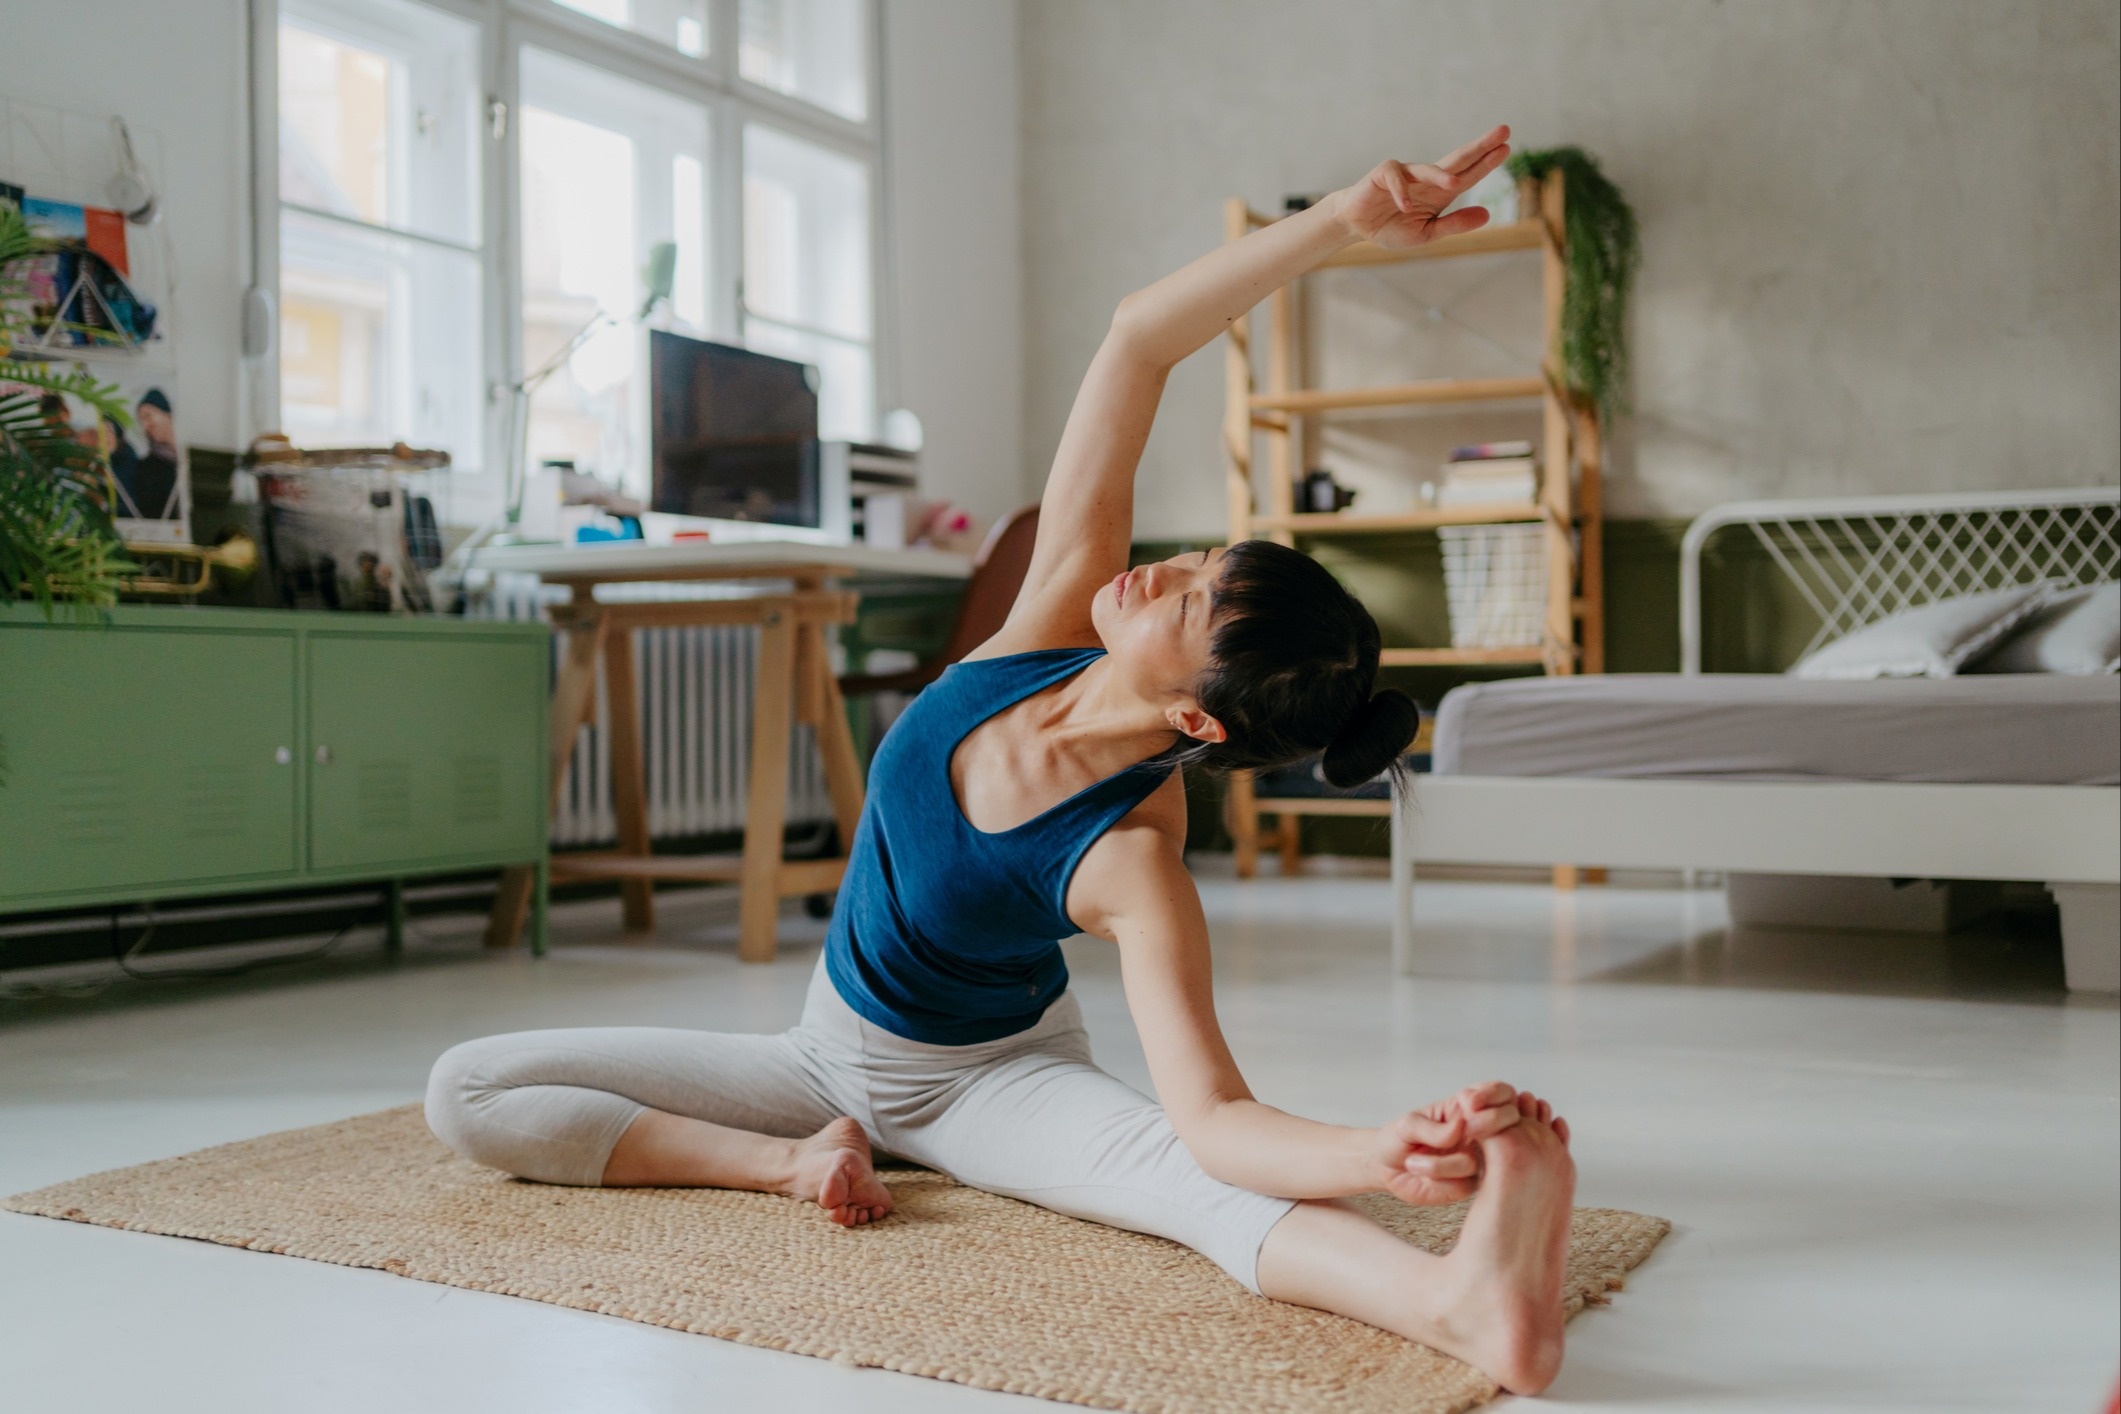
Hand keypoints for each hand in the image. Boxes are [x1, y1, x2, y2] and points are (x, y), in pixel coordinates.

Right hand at [1332, 126, 1512, 249]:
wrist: (1357, 226)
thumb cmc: (1392, 227)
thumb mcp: (1426, 233)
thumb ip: (1454, 225)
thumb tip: (1487, 214)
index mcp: (1441, 192)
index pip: (1469, 174)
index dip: (1487, 162)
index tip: (1507, 147)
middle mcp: (1428, 178)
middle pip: (1458, 159)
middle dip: (1480, 146)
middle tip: (1504, 130)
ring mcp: (1407, 173)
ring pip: (1428, 170)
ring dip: (1441, 176)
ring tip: (1455, 184)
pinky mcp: (1384, 174)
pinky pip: (1396, 180)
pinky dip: (1402, 193)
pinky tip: (1406, 206)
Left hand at [1370, 1082, 1522, 1205]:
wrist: (1386, 1169)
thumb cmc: (1398, 1139)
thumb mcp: (1408, 1125)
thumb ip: (1434, 1127)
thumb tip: (1462, 1126)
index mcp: (1466, 1109)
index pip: (1500, 1093)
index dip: (1494, 1094)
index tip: (1470, 1103)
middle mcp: (1479, 1133)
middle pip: (1510, 1121)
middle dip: (1488, 1123)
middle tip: (1462, 1131)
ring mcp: (1478, 1159)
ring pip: (1479, 1160)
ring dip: (1441, 1164)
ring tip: (1412, 1163)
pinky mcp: (1469, 1184)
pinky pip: (1465, 1183)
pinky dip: (1440, 1181)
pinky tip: (1422, 1178)